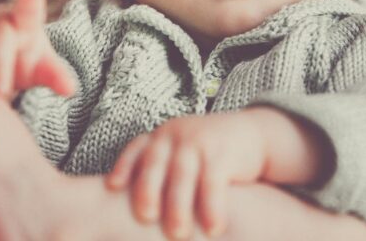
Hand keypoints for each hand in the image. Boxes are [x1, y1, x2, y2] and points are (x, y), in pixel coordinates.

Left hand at [104, 111, 268, 239]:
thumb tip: (131, 208)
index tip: (113, 186)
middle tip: (145, 218)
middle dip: (148, 190)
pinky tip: (213, 229)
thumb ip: (160, 170)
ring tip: (177, 235)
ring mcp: (200, 142)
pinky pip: (214, 182)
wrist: (253, 134)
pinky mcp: (223, 154)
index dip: (124, 166)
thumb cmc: (209, 153)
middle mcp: (177, 136)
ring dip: (178, 206)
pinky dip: (212, 206)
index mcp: (162, 137)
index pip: (137, 149)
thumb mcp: (181, 152)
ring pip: (183, 175)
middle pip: (156, 163)